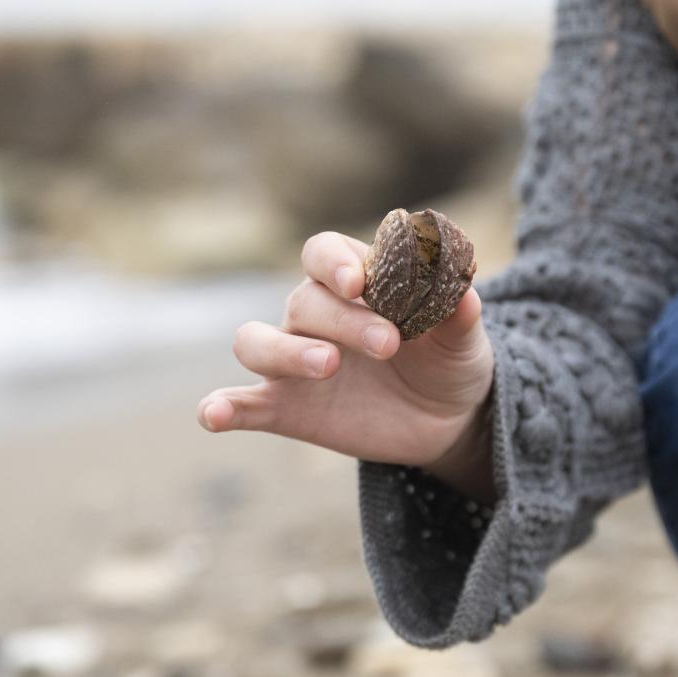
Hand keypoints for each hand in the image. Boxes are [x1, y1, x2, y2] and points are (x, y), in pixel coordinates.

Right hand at [197, 231, 496, 502]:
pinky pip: (244, 404)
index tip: (361, 283)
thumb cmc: (449, 362)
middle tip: (389, 345)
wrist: (447, 421)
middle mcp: (316, 316)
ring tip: (325, 366)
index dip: (335, 263)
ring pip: (255, 342)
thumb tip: (465, 295)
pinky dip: (223, 407)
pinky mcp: (286, 408)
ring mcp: (295, 362)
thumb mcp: (464, 341)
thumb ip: (458, 316)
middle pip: (304, 301)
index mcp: (355, 283)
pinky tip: (212, 415)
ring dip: (283, 350)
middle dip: (343, 320)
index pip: (324, 253)